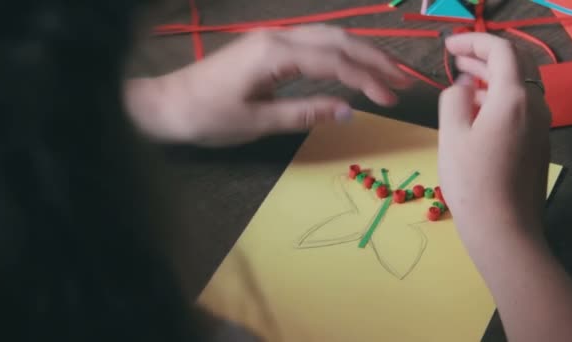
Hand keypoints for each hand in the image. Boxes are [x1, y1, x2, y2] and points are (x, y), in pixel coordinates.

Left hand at [127, 25, 410, 145]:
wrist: (168, 104)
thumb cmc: (207, 116)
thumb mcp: (257, 121)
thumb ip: (304, 113)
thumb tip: (347, 111)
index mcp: (275, 53)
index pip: (335, 61)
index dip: (367, 79)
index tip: (392, 99)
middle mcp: (277, 37)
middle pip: (338, 39)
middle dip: (375, 57)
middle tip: (404, 79)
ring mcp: (272, 39)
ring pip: (328, 37)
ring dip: (361, 51)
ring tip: (388, 70)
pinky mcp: (268, 47)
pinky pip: (313, 43)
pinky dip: (340, 53)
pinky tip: (353, 63)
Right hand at [437, 33, 550, 237]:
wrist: (503, 229)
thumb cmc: (472, 182)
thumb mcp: (451, 135)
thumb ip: (454, 99)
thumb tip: (463, 86)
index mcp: (514, 98)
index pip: (500, 51)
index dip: (473, 42)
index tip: (448, 47)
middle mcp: (535, 106)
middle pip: (516, 65)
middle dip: (484, 55)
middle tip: (455, 58)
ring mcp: (540, 126)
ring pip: (519, 87)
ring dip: (492, 77)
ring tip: (462, 82)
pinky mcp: (537, 143)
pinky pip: (521, 108)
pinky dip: (499, 98)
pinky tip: (476, 112)